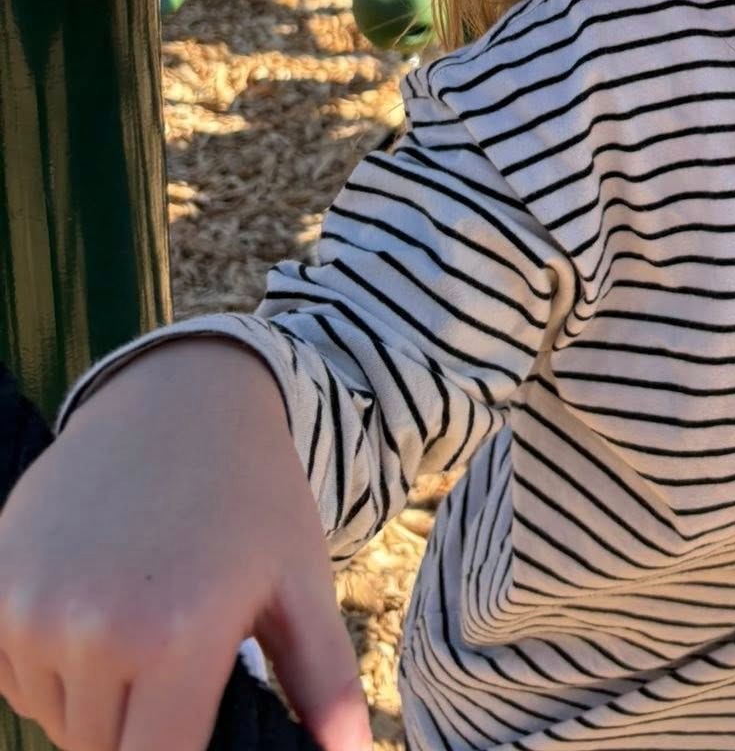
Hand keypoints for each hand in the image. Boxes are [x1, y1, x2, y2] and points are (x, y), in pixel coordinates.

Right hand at [0, 340, 371, 750]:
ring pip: (54, 717)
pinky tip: (98, 604)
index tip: (200, 732)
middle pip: (101, 750)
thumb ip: (323, 679)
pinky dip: (48, 665)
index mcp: (176, 638)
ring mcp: (28, 607)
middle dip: (143, 730)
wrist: (181, 398)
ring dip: (93, 700)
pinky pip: (13, 673)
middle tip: (182, 664)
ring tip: (145, 623)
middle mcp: (89, 630)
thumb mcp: (301, 579)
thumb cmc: (253, 494)